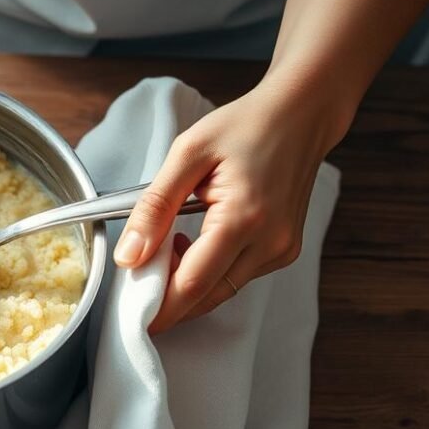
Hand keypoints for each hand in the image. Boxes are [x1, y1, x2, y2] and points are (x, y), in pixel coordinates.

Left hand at [113, 80, 350, 332]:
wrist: (299, 115)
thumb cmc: (245, 126)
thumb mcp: (186, 155)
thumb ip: (154, 208)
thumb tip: (129, 256)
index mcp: (245, 219)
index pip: (193, 284)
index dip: (158, 306)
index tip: (129, 313)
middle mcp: (270, 243)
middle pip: (207, 296)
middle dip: (168, 300)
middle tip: (136, 283)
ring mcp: (281, 250)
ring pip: (221, 290)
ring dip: (187, 283)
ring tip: (164, 249)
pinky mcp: (283, 251)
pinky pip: (236, 276)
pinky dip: (208, 272)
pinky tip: (191, 244)